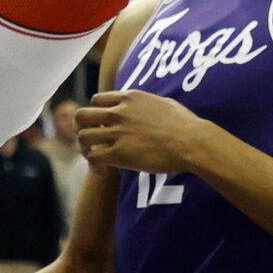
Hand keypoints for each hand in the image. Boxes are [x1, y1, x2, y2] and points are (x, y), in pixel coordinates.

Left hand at [75, 88, 215, 175]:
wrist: (191, 141)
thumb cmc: (185, 124)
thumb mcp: (163, 103)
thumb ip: (148, 103)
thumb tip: (149, 107)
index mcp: (129, 98)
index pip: (96, 100)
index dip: (96, 113)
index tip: (102, 125)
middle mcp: (118, 112)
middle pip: (82, 115)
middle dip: (81, 129)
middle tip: (90, 142)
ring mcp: (117, 132)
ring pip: (83, 137)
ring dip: (85, 149)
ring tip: (94, 159)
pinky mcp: (119, 153)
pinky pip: (94, 158)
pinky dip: (94, 167)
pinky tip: (103, 173)